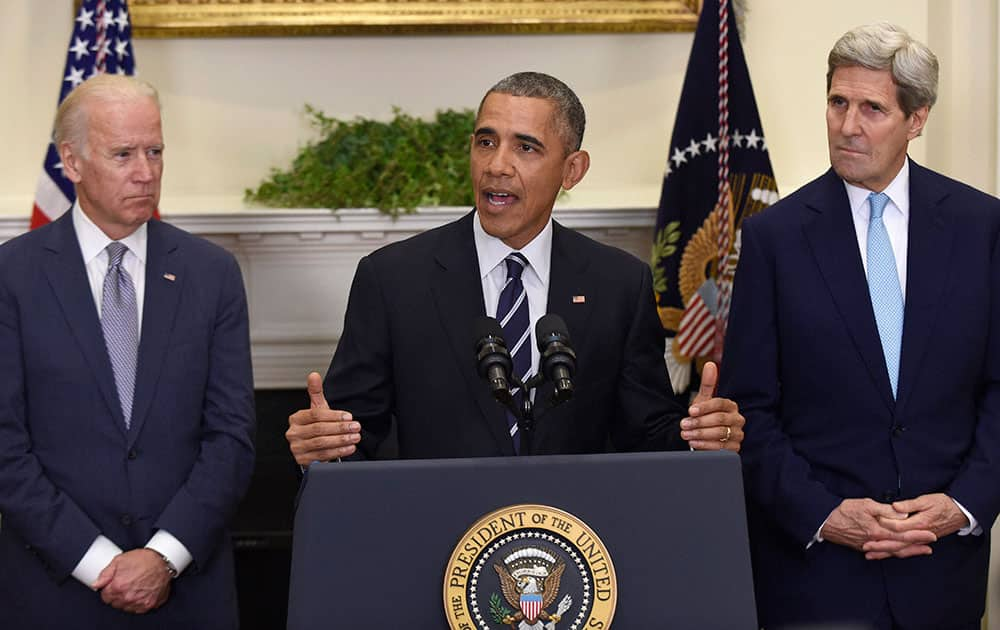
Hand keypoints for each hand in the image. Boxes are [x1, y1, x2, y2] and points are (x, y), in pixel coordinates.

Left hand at [91, 549, 170, 613]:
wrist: (163, 561)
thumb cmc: (144, 559)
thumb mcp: (120, 560)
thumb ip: (105, 574)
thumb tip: (95, 584)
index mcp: (118, 587)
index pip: (105, 597)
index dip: (108, 589)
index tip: (114, 585)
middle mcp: (127, 597)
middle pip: (114, 603)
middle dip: (117, 595)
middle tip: (125, 584)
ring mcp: (139, 602)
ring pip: (125, 607)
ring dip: (127, 600)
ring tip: (134, 587)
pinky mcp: (149, 604)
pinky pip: (138, 609)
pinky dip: (138, 602)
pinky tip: (141, 592)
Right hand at [286, 372, 360, 465]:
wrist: (311, 449)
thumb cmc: (316, 427)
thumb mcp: (317, 409)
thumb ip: (316, 392)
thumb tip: (314, 375)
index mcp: (296, 419)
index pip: (315, 415)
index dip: (334, 415)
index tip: (349, 416)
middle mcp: (293, 433)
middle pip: (319, 429)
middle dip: (340, 428)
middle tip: (356, 427)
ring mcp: (297, 448)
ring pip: (321, 443)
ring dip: (341, 440)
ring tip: (355, 437)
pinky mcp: (303, 461)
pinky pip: (322, 456)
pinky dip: (338, 452)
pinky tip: (349, 448)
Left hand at [680, 362, 744, 451]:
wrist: (704, 437)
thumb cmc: (704, 417)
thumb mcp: (703, 400)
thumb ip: (708, 384)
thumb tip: (710, 364)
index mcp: (731, 406)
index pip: (719, 404)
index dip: (704, 407)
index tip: (690, 411)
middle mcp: (737, 419)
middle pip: (719, 419)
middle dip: (699, 422)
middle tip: (684, 424)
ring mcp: (738, 434)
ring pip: (720, 433)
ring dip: (700, 434)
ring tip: (686, 434)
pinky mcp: (734, 449)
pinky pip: (722, 447)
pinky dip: (706, 445)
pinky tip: (695, 443)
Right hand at [821, 498, 935, 558]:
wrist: (825, 523)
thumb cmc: (844, 512)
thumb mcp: (865, 505)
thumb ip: (885, 511)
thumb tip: (903, 516)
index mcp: (878, 531)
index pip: (903, 536)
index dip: (918, 536)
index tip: (931, 535)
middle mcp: (875, 542)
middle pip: (900, 547)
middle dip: (917, 546)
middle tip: (931, 545)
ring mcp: (869, 546)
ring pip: (892, 551)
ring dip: (907, 551)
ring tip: (920, 551)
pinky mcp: (862, 547)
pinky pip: (882, 552)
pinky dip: (893, 552)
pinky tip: (897, 552)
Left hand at [861, 493, 969, 558]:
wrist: (959, 512)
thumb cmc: (943, 504)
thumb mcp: (926, 500)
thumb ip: (910, 505)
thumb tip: (896, 507)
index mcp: (920, 524)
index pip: (898, 527)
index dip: (883, 526)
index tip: (870, 524)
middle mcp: (920, 535)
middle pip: (897, 543)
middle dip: (880, 546)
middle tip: (865, 547)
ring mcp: (921, 540)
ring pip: (901, 549)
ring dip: (885, 552)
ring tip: (870, 555)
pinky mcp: (921, 541)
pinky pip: (906, 550)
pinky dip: (895, 553)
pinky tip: (885, 554)